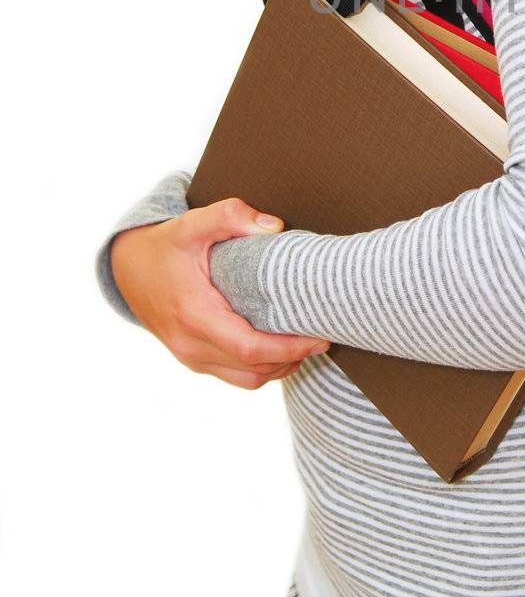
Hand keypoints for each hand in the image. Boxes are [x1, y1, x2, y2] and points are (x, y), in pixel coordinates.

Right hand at [110, 197, 331, 389]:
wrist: (128, 269)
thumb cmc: (165, 246)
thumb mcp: (192, 223)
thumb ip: (230, 216)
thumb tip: (274, 227)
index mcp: (193, 314)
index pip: (249, 348)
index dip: (288, 348)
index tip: (319, 337)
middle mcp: (190, 344)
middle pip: (253, 369)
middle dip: (293, 358)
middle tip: (323, 336)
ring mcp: (190, 357)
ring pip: (246, 379)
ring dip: (279, 367)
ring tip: (306, 344)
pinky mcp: (193, 359)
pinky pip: (234, 375)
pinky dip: (261, 367)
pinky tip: (280, 348)